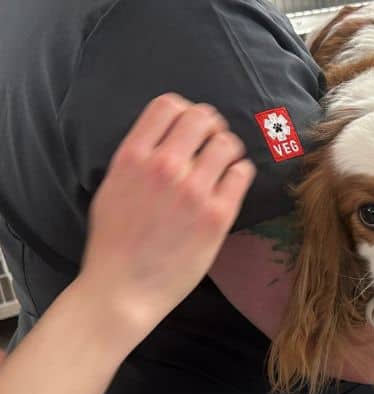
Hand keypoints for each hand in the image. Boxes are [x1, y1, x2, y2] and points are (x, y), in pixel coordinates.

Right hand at [78, 94, 254, 338]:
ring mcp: (194, 190)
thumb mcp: (112, 187)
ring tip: (223, 165)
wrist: (123, 288)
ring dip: (228, 149)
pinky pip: (242, 173)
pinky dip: (239, 173)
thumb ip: (138, 158)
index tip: (190, 125)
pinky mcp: (219, 214)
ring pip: (228, 143)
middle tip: (212, 142)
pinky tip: (230, 184)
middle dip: (211, 125)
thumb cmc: (114, 242)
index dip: (185, 110)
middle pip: (203, 118)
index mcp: (133, 156)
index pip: (168, 105)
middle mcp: (165, 167)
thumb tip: (167, 137)